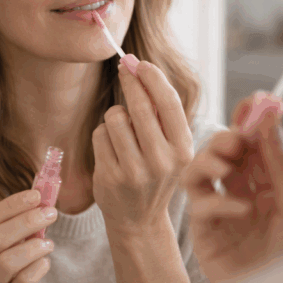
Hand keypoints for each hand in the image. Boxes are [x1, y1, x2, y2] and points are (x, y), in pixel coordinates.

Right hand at [0, 189, 57, 282]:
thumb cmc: (5, 276)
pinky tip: (45, 263)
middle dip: (27, 221)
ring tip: (49, 244)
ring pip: (7, 262)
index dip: (11, 205)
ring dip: (34, 247)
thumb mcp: (2, 251)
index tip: (36, 195)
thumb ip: (14, 227)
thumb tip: (38, 197)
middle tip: (50, 213)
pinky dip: (38, 268)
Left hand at [91, 60, 193, 236]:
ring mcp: (134, 171)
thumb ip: (161, 112)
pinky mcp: (109, 177)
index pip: (167, 102)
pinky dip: (103, 135)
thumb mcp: (171, 147)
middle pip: (139, 105)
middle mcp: (162, 161)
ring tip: (121, 131)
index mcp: (183, 149)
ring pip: (115, 117)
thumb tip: (138, 67)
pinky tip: (111, 150)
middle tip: (123, 69)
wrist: (139, 220)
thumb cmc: (155, 172)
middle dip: (129, 81)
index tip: (140, 63)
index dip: (152, 77)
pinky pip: (99, 134)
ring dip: (115, 116)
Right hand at [182, 91, 282, 282]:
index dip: (248, 120)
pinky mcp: (204, 232)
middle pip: (220, 150)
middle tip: (235, 141)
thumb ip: (279, 156)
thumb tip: (270, 111)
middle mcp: (241, 190)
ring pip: (199, 170)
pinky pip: (199, 205)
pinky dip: (218, 202)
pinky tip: (242, 211)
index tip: (252, 102)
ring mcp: (220, 210)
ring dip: (209, 162)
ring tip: (228, 168)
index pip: (251, 141)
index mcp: (267, 180)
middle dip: (224, 139)